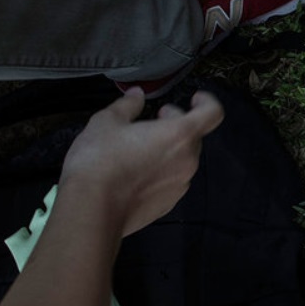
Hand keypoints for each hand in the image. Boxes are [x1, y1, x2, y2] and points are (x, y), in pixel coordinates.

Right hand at [59, 88, 224, 237]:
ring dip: (168, 150)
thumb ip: (128, 105)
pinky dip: (161, 172)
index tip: (194, 99)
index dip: (206, 102)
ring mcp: (180, 185)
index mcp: (180, 135)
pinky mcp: (168, 204)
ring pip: (182, 160)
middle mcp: (187, 161)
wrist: (92, 210)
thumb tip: (136, 95)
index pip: (212, 113)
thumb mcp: (108, 121)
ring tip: (139, 148)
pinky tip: (134, 173)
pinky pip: (171, 180)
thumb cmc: (100, 160)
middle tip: (153, 122)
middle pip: (193, 136)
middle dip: (176, 125)